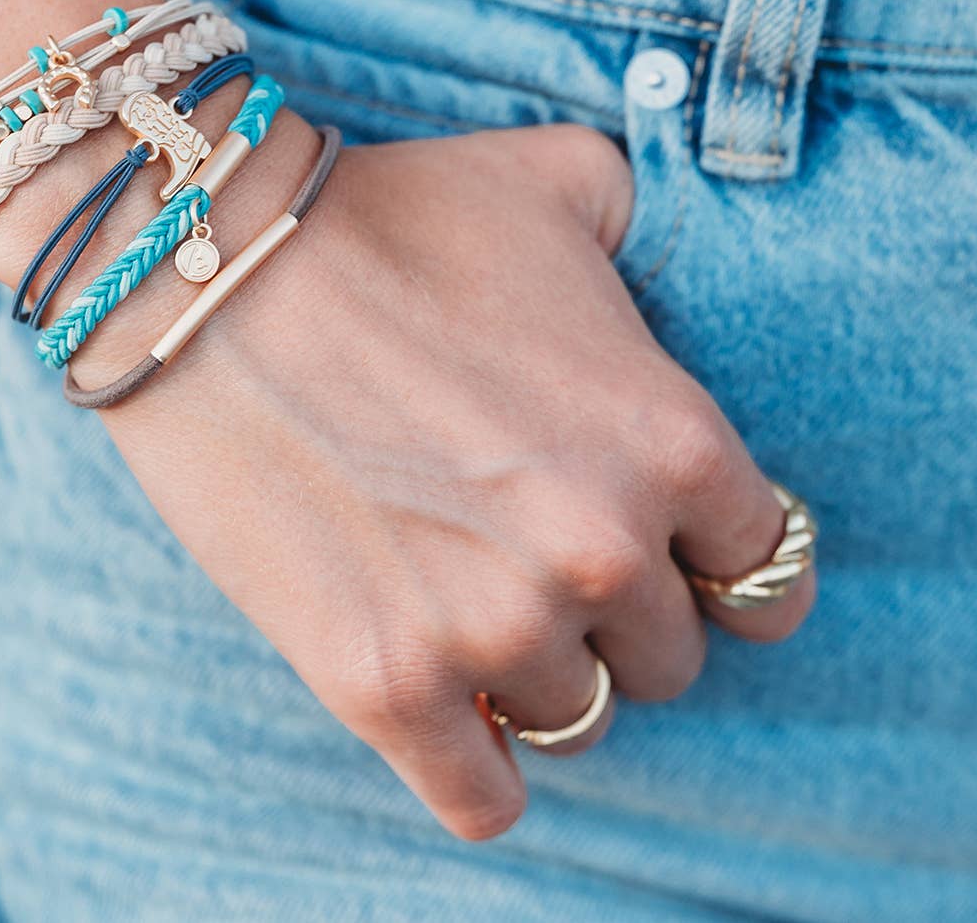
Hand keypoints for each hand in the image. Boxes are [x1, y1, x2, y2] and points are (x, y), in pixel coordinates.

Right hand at [0, 109, 815, 841]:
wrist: (209, 268)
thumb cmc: (388, 216)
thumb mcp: (556, 176)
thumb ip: (646, 218)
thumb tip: (662, 247)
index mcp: (670, 439)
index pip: (766, 572)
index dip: (712, 559)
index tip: (658, 543)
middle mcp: (602, 547)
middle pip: (671, 655)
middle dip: (615, 609)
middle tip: (532, 548)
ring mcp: (492, 627)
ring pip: (579, 718)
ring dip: (535, 670)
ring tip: (466, 594)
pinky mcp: (383, 683)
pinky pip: (482, 800)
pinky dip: (473, 765)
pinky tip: (443, 704)